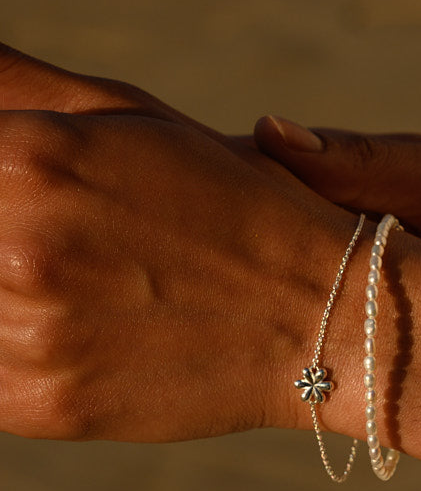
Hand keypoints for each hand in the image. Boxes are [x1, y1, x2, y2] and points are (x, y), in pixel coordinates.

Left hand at [0, 46, 354, 440]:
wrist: (319, 315)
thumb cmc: (229, 205)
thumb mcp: (130, 118)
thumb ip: (8, 83)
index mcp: (29, 158)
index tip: (11, 202)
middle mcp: (19, 246)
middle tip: (59, 247)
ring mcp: (29, 335)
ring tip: (72, 282)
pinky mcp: (39, 407)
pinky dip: (3, 347)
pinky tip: (64, 329)